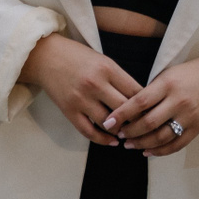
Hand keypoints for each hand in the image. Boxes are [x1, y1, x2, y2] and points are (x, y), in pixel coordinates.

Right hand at [20, 33, 143, 146]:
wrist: (45, 56)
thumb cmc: (77, 56)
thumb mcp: (102, 60)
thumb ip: (119, 78)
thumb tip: (139, 98)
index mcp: (107, 68)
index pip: (135, 91)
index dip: (147, 104)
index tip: (153, 111)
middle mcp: (95, 84)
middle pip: (125, 109)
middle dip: (137, 120)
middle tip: (145, 126)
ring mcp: (81, 99)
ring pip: (109, 123)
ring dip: (121, 131)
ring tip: (130, 134)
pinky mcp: (69, 111)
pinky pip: (89, 131)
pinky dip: (103, 140)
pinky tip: (112, 141)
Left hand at [106, 52, 198, 155]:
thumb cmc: (191, 73)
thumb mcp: (168, 74)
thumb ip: (151, 90)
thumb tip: (129, 109)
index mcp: (168, 84)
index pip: (139, 102)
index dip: (121, 114)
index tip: (108, 122)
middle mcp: (178, 101)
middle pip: (148, 123)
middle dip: (130, 132)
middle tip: (119, 135)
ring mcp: (189, 117)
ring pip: (161, 137)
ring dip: (142, 144)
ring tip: (129, 145)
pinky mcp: (197, 128)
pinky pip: (176, 144)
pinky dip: (160, 151)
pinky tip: (148, 152)